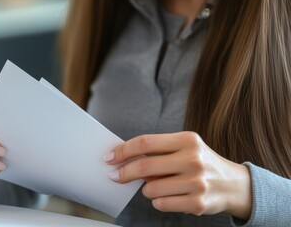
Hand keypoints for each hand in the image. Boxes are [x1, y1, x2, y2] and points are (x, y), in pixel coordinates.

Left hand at [103, 131, 251, 218]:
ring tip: (161, 186)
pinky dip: (159, 201)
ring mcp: (197, 182)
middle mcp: (193, 159)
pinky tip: (172, 196)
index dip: (123, 150)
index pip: (145, 143)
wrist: (235, 185)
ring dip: (147, 189)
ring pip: (150, 189)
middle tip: (114, 176)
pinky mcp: (198, 203)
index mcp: (188, 140)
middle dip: (123, 173)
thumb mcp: (185, 148)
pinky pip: (161, 204)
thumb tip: (122, 159)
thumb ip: (157, 151)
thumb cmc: (201, 163)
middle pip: (144, 166)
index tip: (109, 157)